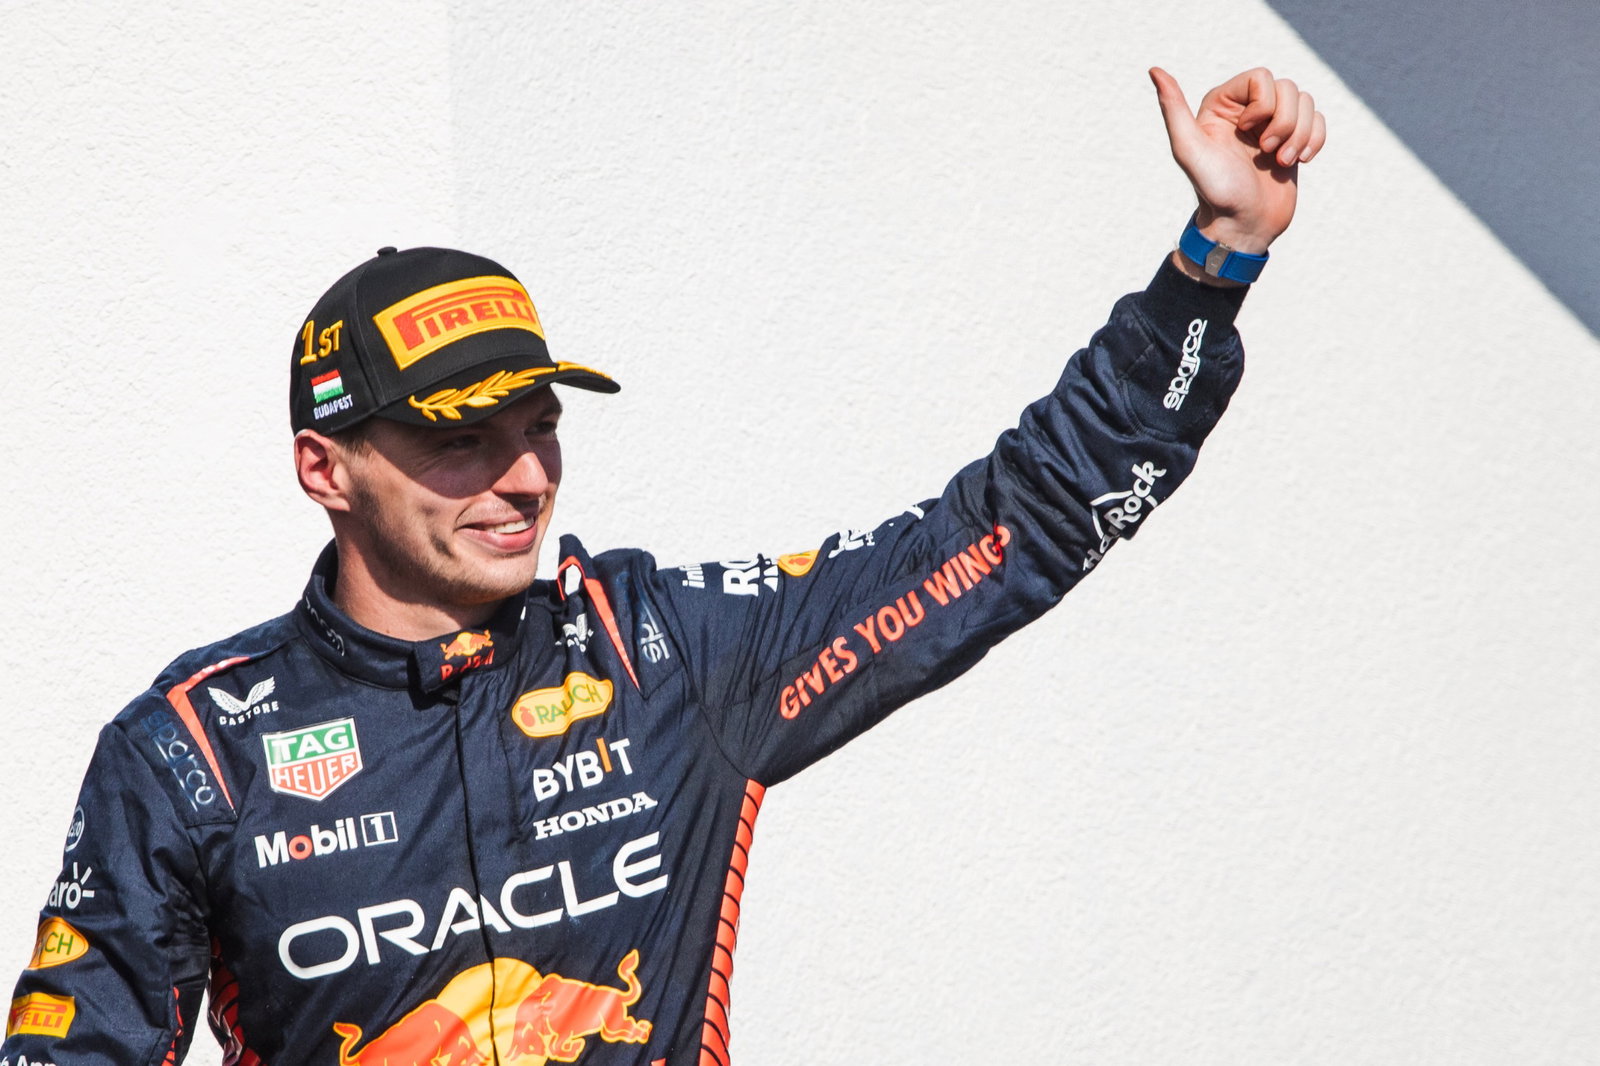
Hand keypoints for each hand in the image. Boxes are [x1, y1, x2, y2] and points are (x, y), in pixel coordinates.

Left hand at [1150, 67, 1326, 255]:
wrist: (1243, 227)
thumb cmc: (1215, 191)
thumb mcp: (1188, 150)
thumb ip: (1173, 110)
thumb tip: (1154, 70)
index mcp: (1222, 104)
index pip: (1262, 76)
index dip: (1263, 104)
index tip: (1246, 132)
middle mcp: (1247, 110)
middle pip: (1288, 88)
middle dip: (1284, 122)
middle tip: (1265, 152)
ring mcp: (1272, 125)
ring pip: (1305, 102)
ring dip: (1299, 135)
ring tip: (1280, 162)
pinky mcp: (1293, 140)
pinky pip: (1318, 118)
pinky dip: (1315, 139)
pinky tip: (1300, 161)